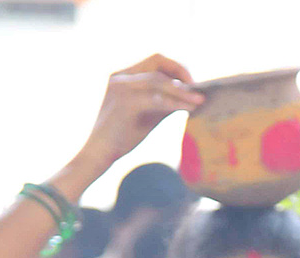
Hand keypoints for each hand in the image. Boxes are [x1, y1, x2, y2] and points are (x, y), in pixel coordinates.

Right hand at [78, 54, 203, 170]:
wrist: (99, 154)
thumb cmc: (122, 136)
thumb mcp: (148, 115)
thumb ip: (165, 103)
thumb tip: (190, 97)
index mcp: (123, 76)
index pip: (154, 60)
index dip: (176, 67)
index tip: (192, 82)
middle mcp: (120, 76)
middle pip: (156, 61)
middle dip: (181, 72)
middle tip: (198, 89)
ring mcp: (121, 87)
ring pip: (158, 80)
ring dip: (182, 90)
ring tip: (200, 100)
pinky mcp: (125, 102)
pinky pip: (156, 99)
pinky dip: (176, 103)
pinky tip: (189, 109)